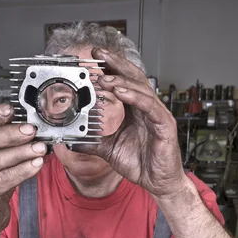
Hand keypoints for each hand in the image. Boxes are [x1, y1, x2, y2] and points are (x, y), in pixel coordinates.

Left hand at [81, 48, 184, 197]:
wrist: (158, 183)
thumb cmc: (141, 164)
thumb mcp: (110, 150)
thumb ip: (93, 143)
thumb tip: (73, 141)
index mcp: (135, 111)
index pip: (123, 83)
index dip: (110, 69)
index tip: (93, 60)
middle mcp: (147, 108)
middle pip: (133, 78)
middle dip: (115, 64)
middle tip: (98, 54)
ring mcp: (157, 115)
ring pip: (140, 89)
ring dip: (121, 80)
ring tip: (104, 77)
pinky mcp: (164, 125)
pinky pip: (149, 106)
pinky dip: (134, 97)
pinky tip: (121, 91)